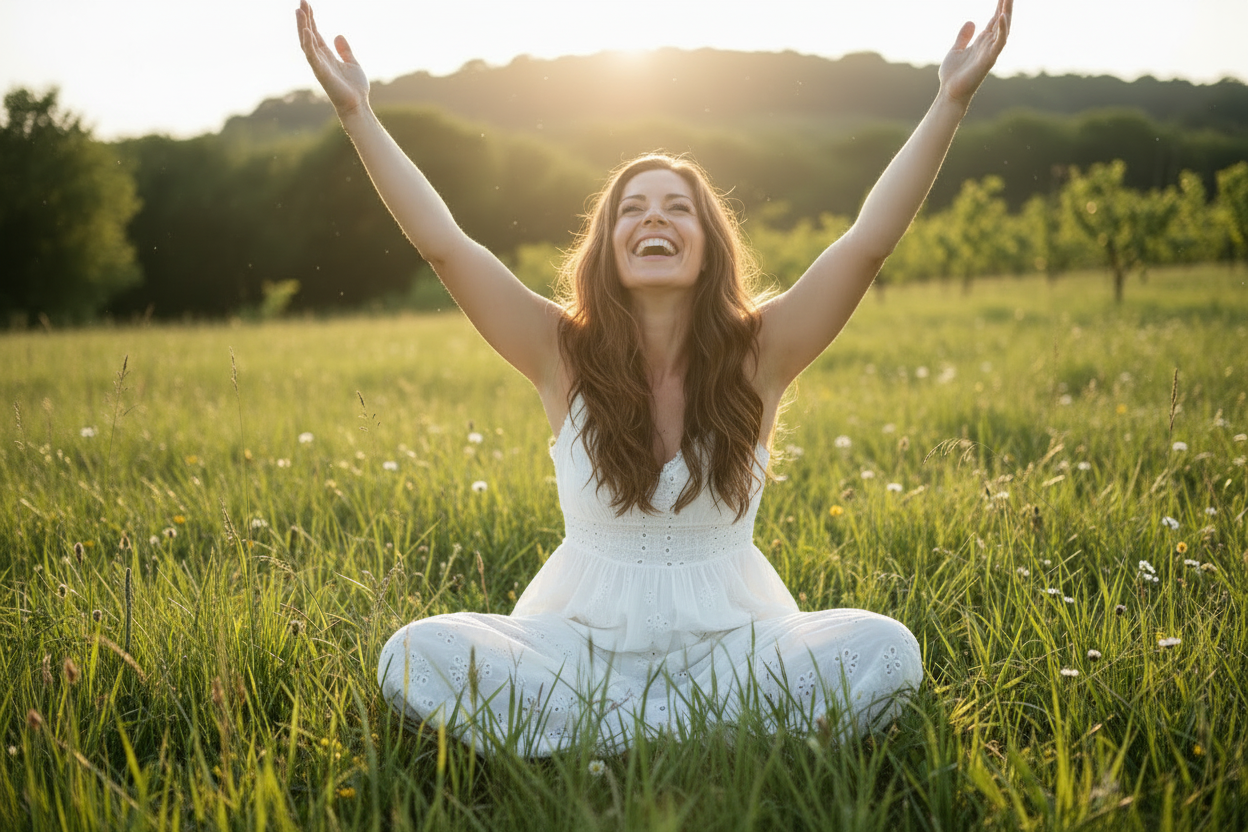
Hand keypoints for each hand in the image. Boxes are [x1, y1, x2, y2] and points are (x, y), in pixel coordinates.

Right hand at [296, 0, 369, 117]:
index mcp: (327, 56)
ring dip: (302, 27)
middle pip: (309, 34)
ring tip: (300, 11)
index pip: (316, 34)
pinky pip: (312, 56)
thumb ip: (344, 50)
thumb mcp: (352, 63)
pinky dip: (308, 43)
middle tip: (301, 2)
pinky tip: (306, 31)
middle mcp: (320, 59)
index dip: (311, 20)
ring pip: (307, 42)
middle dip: (305, 19)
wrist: (357, 105)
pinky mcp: (321, 72)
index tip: (307, 5)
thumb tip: (338, 35)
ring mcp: (319, 65)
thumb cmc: (355, 88)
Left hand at [938, 0, 1012, 106]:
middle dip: (1006, 6)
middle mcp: (989, 45)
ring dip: (1007, 13)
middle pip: (1001, 21)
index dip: (999, 6)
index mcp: (982, 42)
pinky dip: (1002, 30)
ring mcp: (990, 52)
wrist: (949, 93)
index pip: (994, 20)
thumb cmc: (953, 75)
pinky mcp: (988, 60)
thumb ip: (964, 36)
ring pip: (1003, 28)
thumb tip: (971, 21)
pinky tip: (1001, 16)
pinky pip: (999, 42)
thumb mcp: (956, 50)